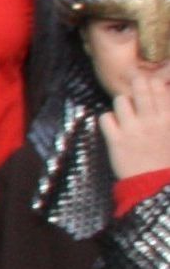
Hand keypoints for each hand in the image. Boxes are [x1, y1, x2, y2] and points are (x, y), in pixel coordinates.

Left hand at [102, 65, 169, 181]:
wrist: (154, 185)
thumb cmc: (164, 160)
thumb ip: (166, 115)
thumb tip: (163, 94)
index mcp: (168, 119)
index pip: (159, 88)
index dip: (151, 83)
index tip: (148, 85)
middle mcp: (151, 121)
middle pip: (139, 86)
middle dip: (135, 83)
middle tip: (133, 90)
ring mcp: (132, 129)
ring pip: (120, 100)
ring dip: (121, 105)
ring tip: (125, 114)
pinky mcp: (115, 140)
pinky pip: (105, 117)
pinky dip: (107, 120)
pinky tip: (114, 127)